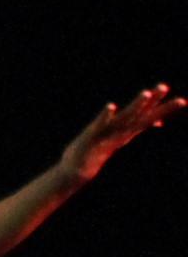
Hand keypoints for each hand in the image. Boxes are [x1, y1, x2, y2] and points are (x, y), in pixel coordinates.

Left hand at [59, 83, 177, 185]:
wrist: (79, 169)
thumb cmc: (102, 148)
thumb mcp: (123, 136)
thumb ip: (139, 126)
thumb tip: (158, 121)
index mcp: (129, 130)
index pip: (150, 117)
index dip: (165, 109)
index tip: (183, 100)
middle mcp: (122, 132)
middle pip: (141, 115)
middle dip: (153, 101)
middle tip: (165, 86)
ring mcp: (108, 133)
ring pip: (125, 117)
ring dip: (136, 105)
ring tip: (146, 92)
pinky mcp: (92, 135)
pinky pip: (100, 123)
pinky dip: (106, 115)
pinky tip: (111, 105)